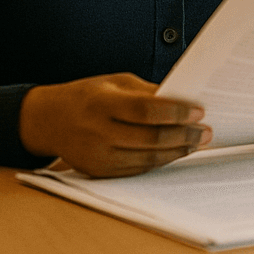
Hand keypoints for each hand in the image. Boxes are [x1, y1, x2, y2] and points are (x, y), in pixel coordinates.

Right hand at [18, 73, 209, 176]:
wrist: (47, 120)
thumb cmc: (87, 95)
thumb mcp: (115, 82)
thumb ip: (147, 92)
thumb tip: (184, 99)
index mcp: (102, 103)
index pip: (146, 110)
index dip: (176, 112)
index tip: (199, 111)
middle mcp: (98, 132)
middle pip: (150, 138)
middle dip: (184, 135)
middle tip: (206, 132)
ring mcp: (97, 155)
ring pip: (147, 158)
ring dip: (177, 151)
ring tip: (197, 143)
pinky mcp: (98, 171)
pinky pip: (137, 169)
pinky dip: (160, 161)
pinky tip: (176, 152)